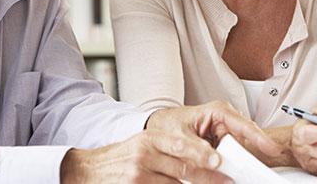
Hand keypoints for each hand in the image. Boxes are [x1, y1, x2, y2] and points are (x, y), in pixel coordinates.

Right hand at [60, 129, 230, 182]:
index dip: (201, 154)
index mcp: (151, 138)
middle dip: (208, 178)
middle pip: (182, 169)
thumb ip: (169, 149)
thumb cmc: (123, 156)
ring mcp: (139, 175)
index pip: (180, 144)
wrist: (89, 170)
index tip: (219, 162)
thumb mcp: (144, 143)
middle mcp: (145, 154)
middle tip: (227, 181)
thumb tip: (205, 158)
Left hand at [146, 100, 281, 158]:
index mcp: (218, 112)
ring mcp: (223, 133)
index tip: (272, 149)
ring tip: (234, 170)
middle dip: (248, 155)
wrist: (158, 128)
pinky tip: (225, 170)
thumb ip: (195, 148)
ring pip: (238, 151)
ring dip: (237, 162)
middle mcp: (224, 121)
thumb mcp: (179, 137)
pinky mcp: (220, 145)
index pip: (244, 124)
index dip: (259, 137)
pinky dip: (229, 165)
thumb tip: (214, 160)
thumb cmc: (168, 125)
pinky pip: (230, 156)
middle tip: (250, 170)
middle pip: (244, 140)